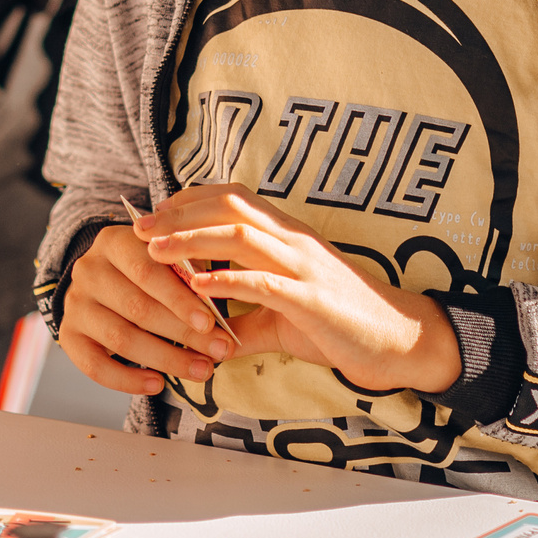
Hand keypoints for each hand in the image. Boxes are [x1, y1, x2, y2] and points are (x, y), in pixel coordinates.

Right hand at [57, 219, 236, 397]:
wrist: (102, 278)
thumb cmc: (146, 268)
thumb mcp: (163, 256)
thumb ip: (186, 270)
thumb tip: (219, 299)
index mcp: (113, 242)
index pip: (147, 270)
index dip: (180, 299)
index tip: (212, 322)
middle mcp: (88, 270)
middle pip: (138, 308)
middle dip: (184, 334)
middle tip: (219, 351)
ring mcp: (75, 304)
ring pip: (121, 339)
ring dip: (166, 359)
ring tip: (201, 370)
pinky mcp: (68, 335)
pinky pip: (95, 367)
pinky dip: (128, 380)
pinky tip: (158, 384)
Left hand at [137, 183, 462, 393]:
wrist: (398, 340)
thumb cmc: (341, 325)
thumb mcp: (284, 317)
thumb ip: (246, 318)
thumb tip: (210, 332)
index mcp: (288, 236)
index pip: (233, 197)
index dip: (190, 199)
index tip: (155, 212)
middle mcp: (293, 240)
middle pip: (229, 206)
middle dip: (179, 213)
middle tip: (139, 226)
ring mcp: (303, 266)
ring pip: (239, 235)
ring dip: (191, 239)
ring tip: (153, 249)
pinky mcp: (310, 299)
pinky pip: (262, 282)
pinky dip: (225, 280)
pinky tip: (195, 285)